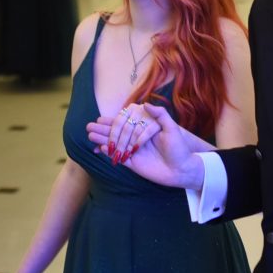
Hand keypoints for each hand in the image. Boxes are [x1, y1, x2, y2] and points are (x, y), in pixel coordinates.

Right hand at [87, 104, 201, 188]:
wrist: (183, 169)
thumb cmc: (180, 149)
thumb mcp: (172, 129)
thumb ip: (160, 115)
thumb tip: (145, 103)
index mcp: (144, 129)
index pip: (125, 123)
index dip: (112, 121)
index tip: (100, 120)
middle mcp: (137, 139)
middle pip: (117, 133)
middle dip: (103, 131)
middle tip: (89, 128)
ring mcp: (134, 151)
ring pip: (115, 145)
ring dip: (103, 141)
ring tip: (90, 137)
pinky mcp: (134, 164)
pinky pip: (119, 157)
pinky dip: (110, 153)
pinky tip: (101, 149)